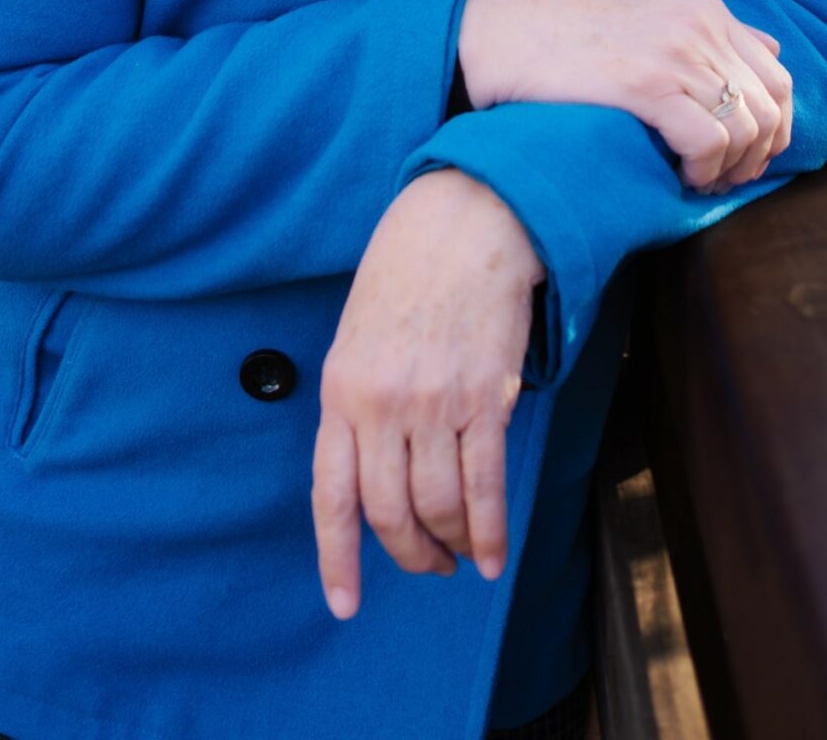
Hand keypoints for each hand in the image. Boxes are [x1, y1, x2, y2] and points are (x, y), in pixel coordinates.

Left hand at [312, 168, 543, 620]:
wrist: (465, 221)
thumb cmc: (409, 273)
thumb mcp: (358, 334)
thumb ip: (359, 401)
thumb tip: (373, 470)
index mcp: (341, 391)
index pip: (332, 496)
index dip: (338, 558)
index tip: (345, 604)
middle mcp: (381, 405)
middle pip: (389, 514)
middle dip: (410, 555)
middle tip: (430, 566)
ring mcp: (432, 403)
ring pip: (437, 507)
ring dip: (452, 546)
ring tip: (463, 556)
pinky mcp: (482, 397)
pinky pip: (483, 485)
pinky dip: (490, 531)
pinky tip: (494, 555)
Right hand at [455, 0, 793, 193]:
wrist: (496, 31)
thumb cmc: (561, 27)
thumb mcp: (644, 7)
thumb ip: (705, 29)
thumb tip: (769, 47)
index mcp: (703, 5)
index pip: (777, 73)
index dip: (774, 125)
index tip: (748, 157)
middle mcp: (699, 23)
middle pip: (770, 104)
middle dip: (759, 154)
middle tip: (727, 182)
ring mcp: (675, 51)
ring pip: (746, 127)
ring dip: (732, 168)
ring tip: (700, 185)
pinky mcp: (647, 84)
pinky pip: (710, 142)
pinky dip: (704, 171)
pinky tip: (680, 180)